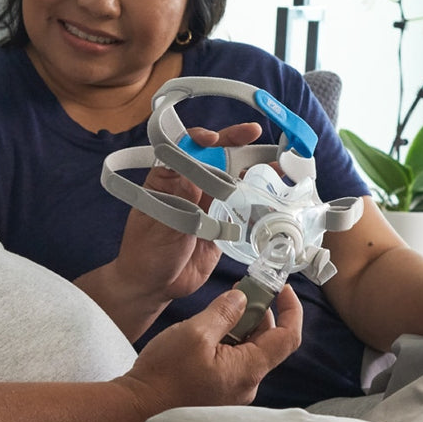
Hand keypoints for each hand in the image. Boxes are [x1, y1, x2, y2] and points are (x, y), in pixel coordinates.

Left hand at [113, 121, 262, 302]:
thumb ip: (180, 196)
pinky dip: (260, 203)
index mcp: (171, 180)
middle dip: (238, 147)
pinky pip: (244, 210)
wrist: (154, 286)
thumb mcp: (158, 220)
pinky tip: (275, 198)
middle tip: (255, 136)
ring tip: (277, 167)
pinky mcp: (223, 226)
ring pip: (235, 182)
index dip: (203, 139)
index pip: (188, 149)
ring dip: (255, 173)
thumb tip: (196, 173)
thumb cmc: (145, 250)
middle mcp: (192, 188)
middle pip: (218, 160)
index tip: (215, 138)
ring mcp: (209, 207)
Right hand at [120, 284, 301, 415]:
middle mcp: (247, 384)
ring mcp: (233, 392)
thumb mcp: (194, 332)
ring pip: (248, 352)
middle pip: (267, 343)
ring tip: (215, 312)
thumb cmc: (164, 374)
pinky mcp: (217, 394)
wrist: (137, 410)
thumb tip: (243, 299)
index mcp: (248, 370)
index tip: (282, 289)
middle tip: (239, 291)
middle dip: (258, 313)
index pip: (288, 338)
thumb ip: (223, 312)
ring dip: (239, 327)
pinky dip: (226, 343)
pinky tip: (204, 334)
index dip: (291, 310)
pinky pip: (232, 363)